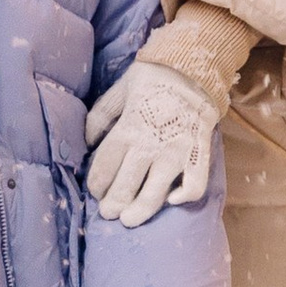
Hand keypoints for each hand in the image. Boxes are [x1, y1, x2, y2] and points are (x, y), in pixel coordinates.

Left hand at [86, 61, 215, 227]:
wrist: (193, 66)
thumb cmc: (152, 79)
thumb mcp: (119, 91)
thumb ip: (100, 116)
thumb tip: (87, 142)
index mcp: (127, 129)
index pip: (104, 168)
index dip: (96, 185)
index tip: (96, 192)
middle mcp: (149, 145)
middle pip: (125, 186)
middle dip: (113, 205)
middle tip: (109, 214)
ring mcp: (176, 152)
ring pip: (155, 193)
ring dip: (140, 211)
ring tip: (130, 220)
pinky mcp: (198, 154)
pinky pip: (194, 185)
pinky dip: (184, 197)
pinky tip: (173, 201)